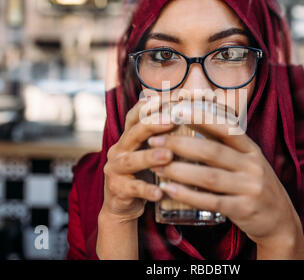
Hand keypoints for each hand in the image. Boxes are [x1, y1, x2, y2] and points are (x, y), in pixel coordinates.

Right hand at [101, 96, 174, 222]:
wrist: (122, 206)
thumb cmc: (142, 175)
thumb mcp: (149, 153)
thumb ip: (162, 137)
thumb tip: (188, 114)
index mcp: (128, 138)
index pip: (135, 117)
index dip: (148, 106)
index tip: (167, 97)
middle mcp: (119, 150)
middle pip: (133, 133)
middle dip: (152, 125)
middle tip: (172, 120)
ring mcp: (115, 170)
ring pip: (131, 160)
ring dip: (150, 157)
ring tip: (168, 155)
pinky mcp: (117, 191)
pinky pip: (133, 189)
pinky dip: (147, 190)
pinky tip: (160, 192)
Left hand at [147, 111, 303, 256]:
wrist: (280, 220)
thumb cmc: (255, 185)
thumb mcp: (248, 161)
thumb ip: (226, 146)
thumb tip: (194, 122)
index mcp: (251, 149)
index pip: (225, 128)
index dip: (201, 117)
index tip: (176, 110)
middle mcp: (252, 165)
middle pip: (212, 151)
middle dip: (180, 144)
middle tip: (155, 141)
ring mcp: (250, 188)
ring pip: (209, 176)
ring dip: (179, 170)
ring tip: (156, 165)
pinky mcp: (244, 209)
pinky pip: (210, 201)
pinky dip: (187, 195)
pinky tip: (168, 189)